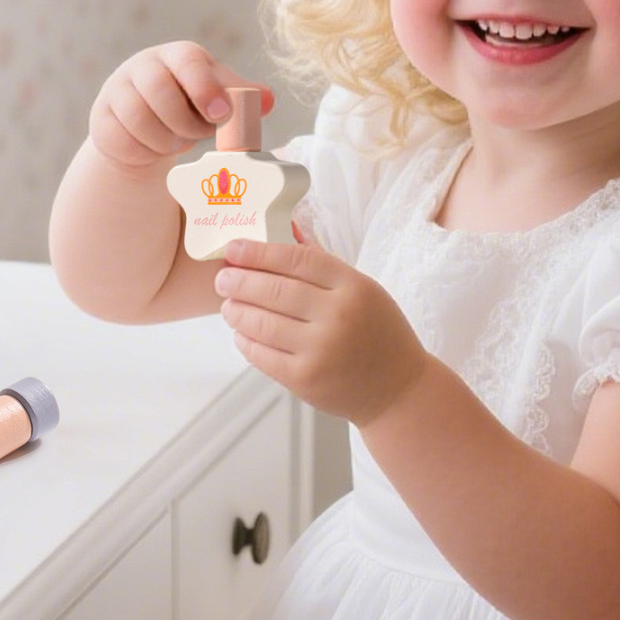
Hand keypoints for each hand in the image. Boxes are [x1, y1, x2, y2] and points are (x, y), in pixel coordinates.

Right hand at [89, 43, 271, 175]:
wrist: (148, 126)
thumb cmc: (189, 104)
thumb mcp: (218, 97)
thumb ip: (242, 97)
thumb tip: (268, 100)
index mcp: (177, 55)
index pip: (188, 62)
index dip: (205, 88)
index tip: (221, 115)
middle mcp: (143, 66)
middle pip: (158, 89)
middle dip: (184, 121)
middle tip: (198, 135)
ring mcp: (117, 90)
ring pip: (138, 117)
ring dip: (165, 139)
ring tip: (177, 141)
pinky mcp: (101, 118)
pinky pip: (121, 139)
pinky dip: (144, 151)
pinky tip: (153, 148)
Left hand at [214, 237, 428, 426]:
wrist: (398, 389)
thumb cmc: (377, 332)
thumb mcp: (363, 289)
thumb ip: (323, 264)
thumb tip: (284, 230)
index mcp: (353, 287)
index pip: (296, 259)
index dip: (259, 251)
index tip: (233, 249)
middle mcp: (337, 316)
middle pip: (274, 290)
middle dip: (239, 281)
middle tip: (222, 279)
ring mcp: (320, 350)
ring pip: (262, 323)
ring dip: (236, 311)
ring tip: (228, 306)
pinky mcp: (305, 379)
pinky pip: (262, 355)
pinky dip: (245, 341)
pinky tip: (241, 333)